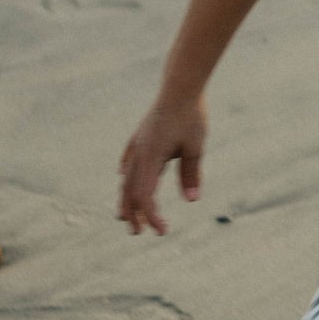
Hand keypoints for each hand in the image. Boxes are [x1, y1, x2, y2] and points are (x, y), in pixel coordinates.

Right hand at [117, 96, 207, 235]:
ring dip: (127, 198)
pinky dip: (127, 172)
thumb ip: (191, 173)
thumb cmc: (191, 115)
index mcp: (151, 157)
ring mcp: (138, 144)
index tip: (162, 232)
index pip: (146, 195)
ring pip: (128, 177)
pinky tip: (123, 175)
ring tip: (125, 215)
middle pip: (131, 190)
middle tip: (137, 233)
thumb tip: (192, 200)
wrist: (180, 86)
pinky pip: (130, 159)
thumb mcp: (195, 146)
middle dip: (134, 213)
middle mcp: (140, 152)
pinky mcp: (141, 136)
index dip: (152, 216)